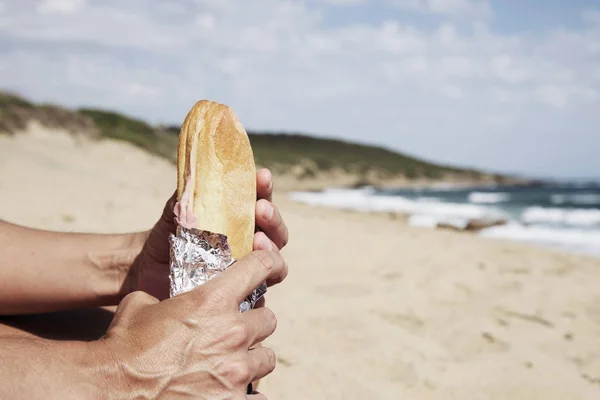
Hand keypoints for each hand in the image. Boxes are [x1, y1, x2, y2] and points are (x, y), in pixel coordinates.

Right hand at [97, 250, 287, 398]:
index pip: (260, 268)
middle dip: (254, 325)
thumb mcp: (141, 305)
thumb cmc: (123, 345)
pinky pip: (259, 397)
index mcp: (213, 300)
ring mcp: (236, 370)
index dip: (267, 265)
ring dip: (253, 359)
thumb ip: (166, 297)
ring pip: (267, 358)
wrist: (112, 389)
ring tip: (232, 366)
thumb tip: (165, 301)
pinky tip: (229, 392)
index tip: (269, 269)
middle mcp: (232, 332)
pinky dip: (248, 395)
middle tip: (236, 334)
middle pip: (268, 320)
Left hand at [127, 168, 288, 299]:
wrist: (147, 273)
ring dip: (271, 248)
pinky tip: (254, 279)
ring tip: (259, 241)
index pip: (260, 200)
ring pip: (274, 261)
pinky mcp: (242, 296)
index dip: (264, 188)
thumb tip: (196, 173)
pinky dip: (262, 283)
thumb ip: (188, 194)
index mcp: (239, 219)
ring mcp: (247, 271)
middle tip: (262, 210)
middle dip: (273, 218)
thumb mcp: (176, 212)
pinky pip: (260, 293)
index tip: (262, 177)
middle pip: (276, 232)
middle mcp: (249, 243)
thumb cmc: (166, 237)